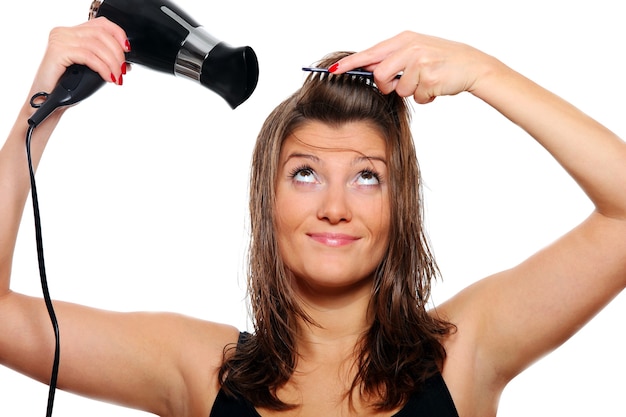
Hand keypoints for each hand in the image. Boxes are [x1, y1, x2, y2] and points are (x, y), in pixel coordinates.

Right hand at [30, 17, 128, 95]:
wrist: (49, 102)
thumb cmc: (68, 87)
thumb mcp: (92, 70)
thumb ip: (105, 62)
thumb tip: (126, 62)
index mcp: (72, 32)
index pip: (100, 24)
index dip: (118, 34)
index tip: (128, 50)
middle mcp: (64, 32)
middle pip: (101, 33)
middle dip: (117, 53)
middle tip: (122, 69)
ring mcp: (59, 40)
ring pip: (96, 45)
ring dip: (112, 63)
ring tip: (116, 76)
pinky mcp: (57, 51)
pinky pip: (88, 56)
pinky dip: (103, 68)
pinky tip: (108, 78)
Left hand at [330, 31, 494, 103]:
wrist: (472, 65)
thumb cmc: (442, 61)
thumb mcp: (416, 53)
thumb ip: (393, 59)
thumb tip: (370, 70)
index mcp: (404, 40)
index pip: (370, 53)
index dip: (351, 64)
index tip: (333, 70)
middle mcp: (410, 47)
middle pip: (380, 76)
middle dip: (388, 87)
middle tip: (403, 84)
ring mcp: (420, 61)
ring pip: (399, 89)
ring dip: (411, 92)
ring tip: (426, 82)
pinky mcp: (430, 76)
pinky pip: (417, 97)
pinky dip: (425, 98)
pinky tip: (436, 87)